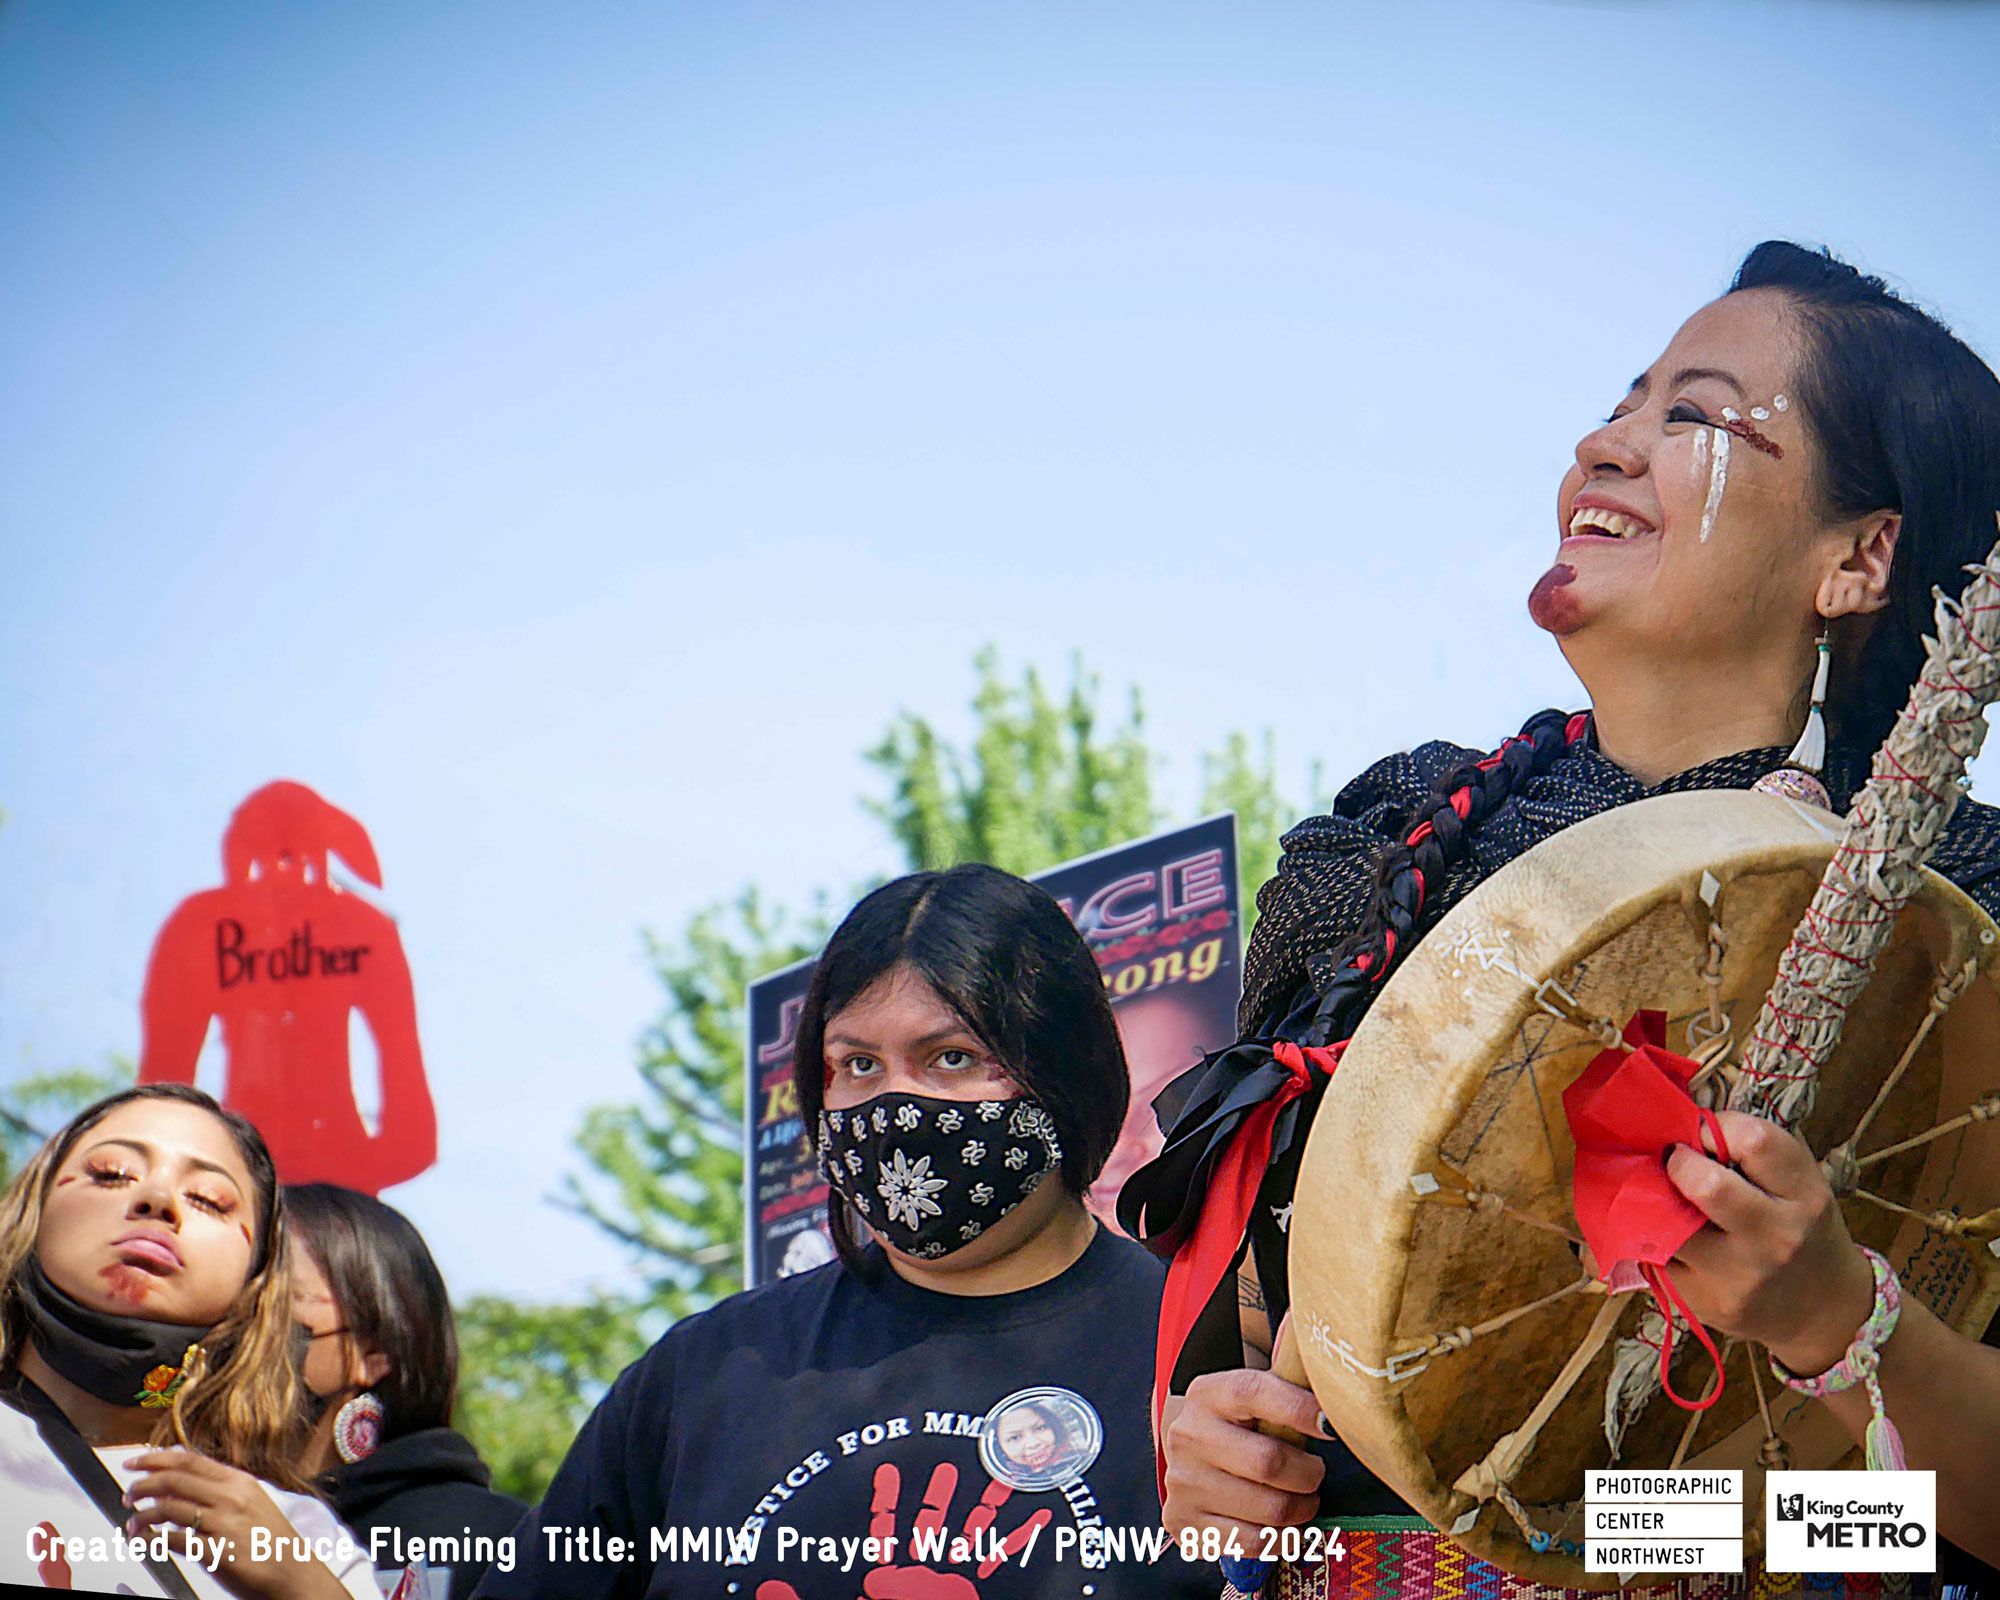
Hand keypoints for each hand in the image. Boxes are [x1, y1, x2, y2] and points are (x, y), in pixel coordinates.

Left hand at [123, 1449, 347, 1599]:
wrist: (293, 1573)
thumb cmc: (270, 1541)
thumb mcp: (250, 1502)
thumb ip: (217, 1490)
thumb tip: (179, 1480)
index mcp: (239, 1481)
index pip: (188, 1460)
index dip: (155, 1458)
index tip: (133, 1462)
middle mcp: (231, 1497)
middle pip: (173, 1480)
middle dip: (141, 1486)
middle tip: (128, 1495)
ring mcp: (224, 1523)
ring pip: (167, 1508)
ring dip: (141, 1515)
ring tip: (132, 1523)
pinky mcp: (216, 1552)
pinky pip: (171, 1541)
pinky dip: (149, 1541)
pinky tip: (143, 1543)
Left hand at [756, 1460, 1051, 1599]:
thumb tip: (764, 1590)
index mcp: (890, 1582)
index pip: (887, 1532)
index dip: (887, 1501)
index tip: (889, 1470)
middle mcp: (924, 1580)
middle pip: (933, 1526)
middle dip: (940, 1495)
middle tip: (948, 1462)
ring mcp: (955, 1586)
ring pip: (972, 1535)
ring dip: (984, 1504)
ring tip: (999, 1471)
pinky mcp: (978, 1591)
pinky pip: (1003, 1559)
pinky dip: (1022, 1535)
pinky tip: (1039, 1511)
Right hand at [1161, 1365, 1325, 1546]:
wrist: (1185, 1460)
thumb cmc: (1235, 1428)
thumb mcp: (1251, 1400)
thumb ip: (1288, 1392)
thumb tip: (1336, 1399)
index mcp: (1208, 1395)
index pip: (1253, 1392)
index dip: (1298, 1409)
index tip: (1330, 1426)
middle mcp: (1189, 1436)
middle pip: (1268, 1462)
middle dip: (1308, 1474)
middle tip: (1316, 1474)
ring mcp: (1185, 1484)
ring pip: (1269, 1510)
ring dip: (1301, 1510)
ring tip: (1304, 1501)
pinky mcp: (1187, 1525)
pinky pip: (1256, 1543)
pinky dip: (1283, 1539)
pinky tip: (1286, 1526)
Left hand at [1664, 1110, 1874, 1374]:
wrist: (1822, 1310)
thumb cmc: (1799, 1228)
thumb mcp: (1798, 1185)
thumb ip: (1753, 1153)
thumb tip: (1681, 1117)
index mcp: (1805, 1196)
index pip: (1754, 1140)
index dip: (1715, 1125)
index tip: (1701, 1131)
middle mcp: (1778, 1237)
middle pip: (1707, 1186)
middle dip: (1678, 1163)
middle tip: (1675, 1161)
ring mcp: (1740, 1276)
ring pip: (1666, 1225)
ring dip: (1654, 1202)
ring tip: (1664, 1197)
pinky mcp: (1707, 1304)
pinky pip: (1655, 1258)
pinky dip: (1651, 1240)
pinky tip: (1667, 1235)